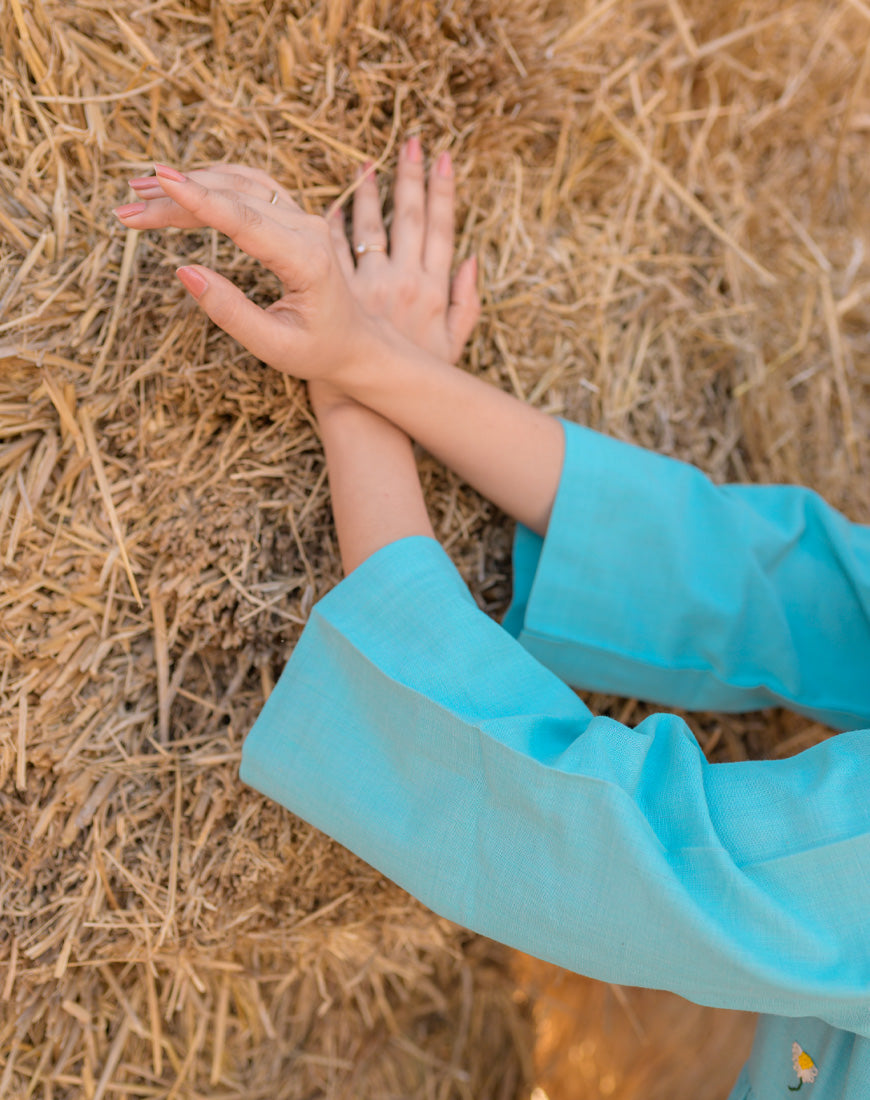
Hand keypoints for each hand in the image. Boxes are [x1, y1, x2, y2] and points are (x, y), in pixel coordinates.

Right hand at [114, 163, 379, 383]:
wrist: (356, 344)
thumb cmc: (317, 351)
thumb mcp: (273, 346)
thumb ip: (230, 312)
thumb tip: (183, 271)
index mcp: (308, 261)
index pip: (246, 221)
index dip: (200, 200)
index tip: (160, 181)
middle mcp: (308, 229)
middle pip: (233, 199)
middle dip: (176, 200)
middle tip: (126, 210)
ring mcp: (303, 217)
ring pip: (240, 184)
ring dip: (190, 183)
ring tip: (141, 192)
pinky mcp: (294, 215)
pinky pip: (250, 185)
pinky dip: (212, 181)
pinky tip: (180, 186)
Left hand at [328, 138, 479, 365]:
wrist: (371, 402)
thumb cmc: (414, 379)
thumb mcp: (452, 346)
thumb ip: (467, 305)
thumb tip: (470, 262)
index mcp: (433, 289)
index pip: (441, 229)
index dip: (444, 192)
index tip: (444, 159)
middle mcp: (403, 280)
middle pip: (410, 218)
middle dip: (412, 177)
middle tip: (412, 142)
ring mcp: (370, 285)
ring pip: (370, 227)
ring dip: (370, 193)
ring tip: (368, 165)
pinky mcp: (339, 293)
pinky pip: (335, 250)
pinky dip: (335, 225)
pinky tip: (334, 206)